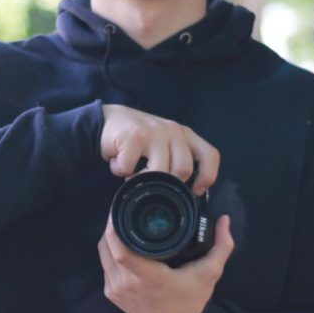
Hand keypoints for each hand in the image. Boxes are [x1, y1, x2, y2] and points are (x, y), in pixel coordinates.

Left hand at [98, 214, 234, 312]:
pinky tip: (121, 241)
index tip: (123, 208)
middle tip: (124, 208)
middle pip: (108, 246)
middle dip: (112, 224)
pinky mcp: (111, 293)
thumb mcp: (210, 273)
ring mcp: (116, 290)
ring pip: (103, 253)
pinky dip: (109, 251)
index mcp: (149, 278)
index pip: (121, 251)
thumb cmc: (191, 300)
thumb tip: (226, 219)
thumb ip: (221, 246)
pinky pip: (104, 264)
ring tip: (121, 220)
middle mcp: (127, 284)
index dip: (116, 227)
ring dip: (109, 236)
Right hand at [99, 104, 218, 192]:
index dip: (207, 177)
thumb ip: (176, 160)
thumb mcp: (162, 145)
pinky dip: (120, 170)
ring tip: (130, 171)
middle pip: (184, 170)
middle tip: (149, 180)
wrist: (104, 120)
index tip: (195, 191)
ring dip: (140, 179)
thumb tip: (187, 192)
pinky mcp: (135, 136)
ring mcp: (154, 132)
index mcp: (184, 134)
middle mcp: (173, 131)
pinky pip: (130, 169)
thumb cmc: (136, 138)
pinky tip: (117, 160)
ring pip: (159, 173)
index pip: (209, 155)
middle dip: (165, 184)